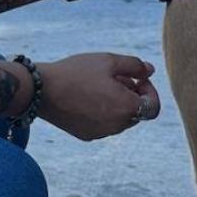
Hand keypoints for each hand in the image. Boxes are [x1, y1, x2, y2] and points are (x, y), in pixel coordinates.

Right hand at [38, 53, 160, 139]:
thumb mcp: (109, 60)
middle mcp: (117, 126)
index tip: (137, 78)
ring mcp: (102, 133)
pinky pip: (104, 124)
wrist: (43, 90)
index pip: (153, 107)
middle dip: (133, 95)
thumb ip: (135, 66)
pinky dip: (103, 112)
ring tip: (99, 85)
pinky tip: (87, 96)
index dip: (150, 90)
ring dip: (118, 104)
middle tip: (116, 78)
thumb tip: (150, 71)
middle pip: (137, 113)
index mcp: (127, 108)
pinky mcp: (87, 135)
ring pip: (120, 119)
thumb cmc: (77, 72)